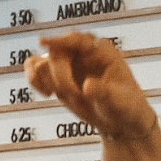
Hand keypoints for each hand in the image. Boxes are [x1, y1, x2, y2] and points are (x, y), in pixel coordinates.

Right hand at [25, 32, 156, 139]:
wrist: (120, 121)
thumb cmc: (126, 107)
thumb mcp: (121, 101)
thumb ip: (105, 93)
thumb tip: (86, 87)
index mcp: (102, 51)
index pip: (78, 39)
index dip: (60, 40)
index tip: (44, 44)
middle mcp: (82, 53)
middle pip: (56, 53)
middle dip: (61, 77)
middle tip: (75, 96)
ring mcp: (67, 64)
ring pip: (40, 61)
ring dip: (47, 81)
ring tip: (65, 97)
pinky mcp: (55, 77)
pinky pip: (35, 71)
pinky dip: (34, 81)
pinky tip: (47, 94)